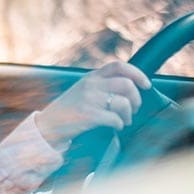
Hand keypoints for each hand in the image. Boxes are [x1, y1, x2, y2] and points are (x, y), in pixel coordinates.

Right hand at [35, 61, 151, 149]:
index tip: (146, 84)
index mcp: (91, 77)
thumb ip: (101, 85)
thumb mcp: (83, 90)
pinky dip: (119, 124)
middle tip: (134, 109)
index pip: (119, 66)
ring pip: (123, 103)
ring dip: (129, 115)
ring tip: (124, 121)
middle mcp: (91, 85)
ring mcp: (89, 99)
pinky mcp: (87, 115)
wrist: (48, 125)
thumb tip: (129, 88)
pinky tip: (115, 126)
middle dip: (136, 99)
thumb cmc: (68, 110)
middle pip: (126, 85)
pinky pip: (115, 119)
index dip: (137, 74)